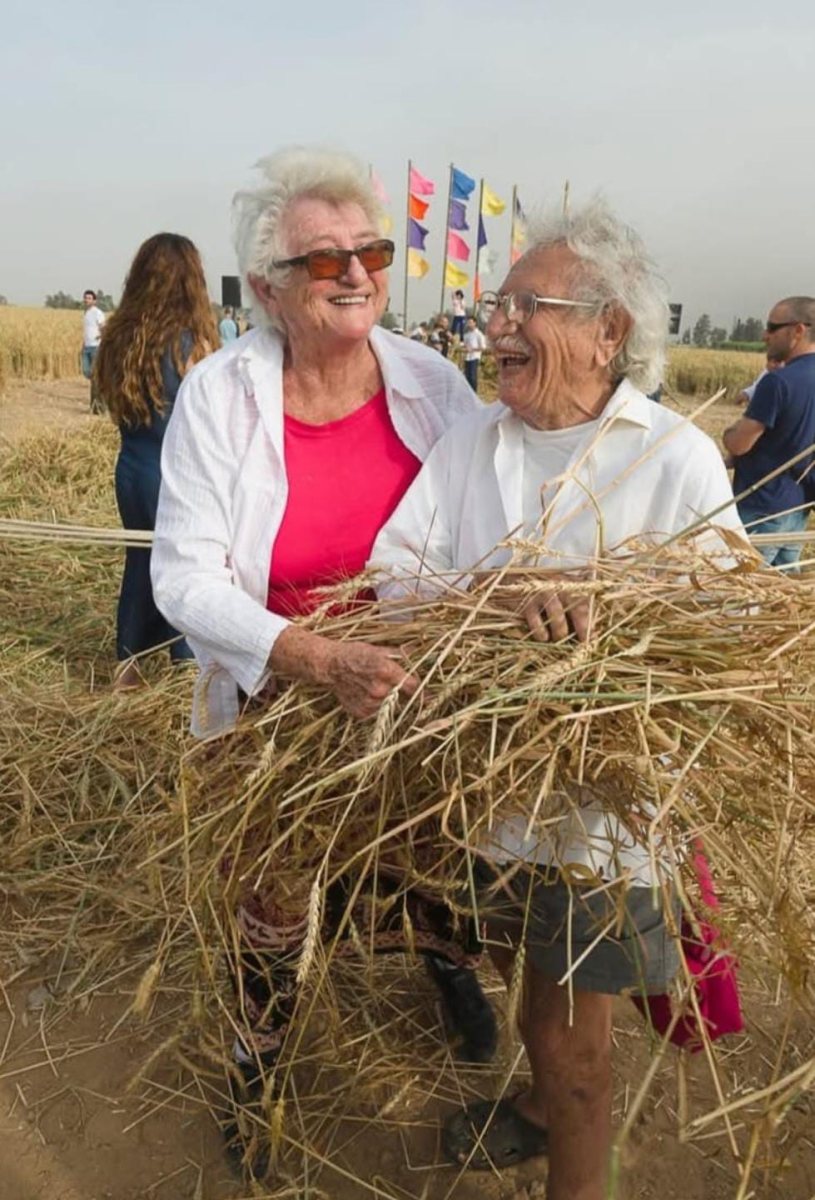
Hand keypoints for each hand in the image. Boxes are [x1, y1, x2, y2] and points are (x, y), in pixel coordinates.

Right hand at [323, 640, 418, 717]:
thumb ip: (401, 655)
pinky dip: (373, 706)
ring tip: (371, 686)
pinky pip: (375, 712)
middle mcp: (379, 690)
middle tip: (388, 684)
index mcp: (386, 671)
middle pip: (401, 697)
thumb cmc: (353, 653)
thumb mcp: (378, 650)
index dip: (422, 692)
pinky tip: (363, 693)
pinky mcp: (361, 713)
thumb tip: (418, 655)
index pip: (413, 687)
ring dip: (385, 699)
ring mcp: (369, 703)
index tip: (428, 697)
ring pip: (388, 706)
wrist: (329, 665)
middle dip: (399, 692)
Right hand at [475, 572, 590, 642]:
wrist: (507, 580)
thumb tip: (590, 634)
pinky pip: (538, 624)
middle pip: (577, 608)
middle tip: (581, 644)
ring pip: (558, 619)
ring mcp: (541, 593)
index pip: (586, 601)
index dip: (591, 620)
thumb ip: (572, 609)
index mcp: (567, 582)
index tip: (592, 637)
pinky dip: (541, 634)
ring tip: (556, 639)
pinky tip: (542, 637)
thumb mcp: (557, 593)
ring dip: (559, 634)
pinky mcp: (526, 603)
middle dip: (582, 628)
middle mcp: (557, 585)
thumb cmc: (537, 592)